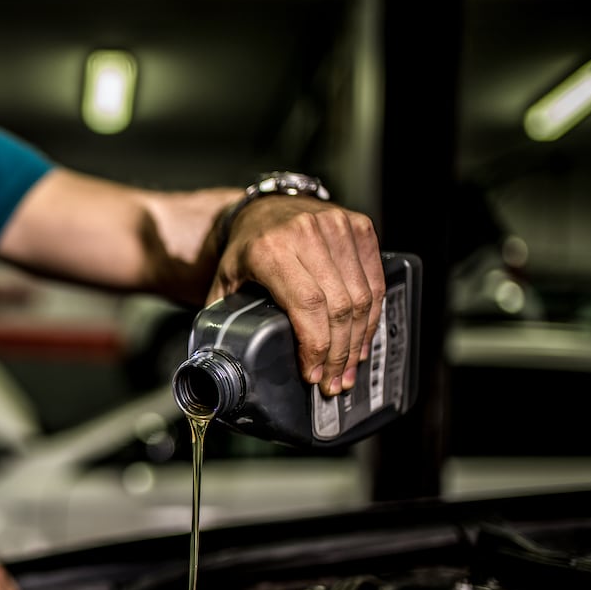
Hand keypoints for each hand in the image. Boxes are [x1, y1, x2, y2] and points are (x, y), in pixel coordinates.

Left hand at [206, 194, 384, 396]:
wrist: (264, 207)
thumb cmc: (244, 249)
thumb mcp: (224, 280)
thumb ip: (221, 318)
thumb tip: (215, 363)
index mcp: (270, 249)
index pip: (307, 304)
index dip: (315, 345)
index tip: (312, 374)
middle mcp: (306, 234)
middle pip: (338, 306)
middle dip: (338, 353)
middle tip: (333, 382)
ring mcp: (336, 226)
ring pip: (361, 296)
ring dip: (358, 340)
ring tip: (348, 368)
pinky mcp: (358, 226)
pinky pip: (375, 280)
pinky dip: (372, 315)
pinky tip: (362, 339)